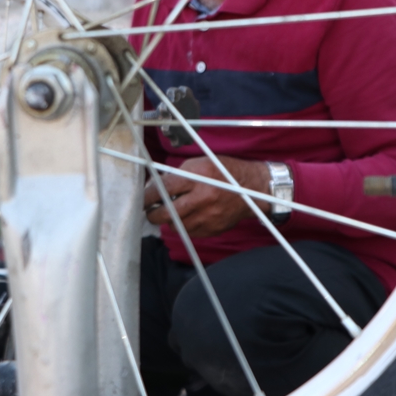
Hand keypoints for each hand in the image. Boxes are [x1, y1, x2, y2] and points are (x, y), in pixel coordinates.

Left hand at [143, 155, 270, 238]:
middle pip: (166, 212)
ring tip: (171, 212)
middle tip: (151, 210)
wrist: (253, 189)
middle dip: (153, 213)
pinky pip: (190, 231)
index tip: (143, 198)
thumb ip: (178, 174)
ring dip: (170, 219)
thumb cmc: (225, 172)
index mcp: (198, 177)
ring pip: (176, 225)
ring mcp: (208, 216)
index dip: (149, 195)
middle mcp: (202, 198)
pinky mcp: (213, 229)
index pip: (164, 188)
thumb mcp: (201, 163)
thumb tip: (157, 186)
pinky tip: (188, 217)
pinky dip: (185, 225)